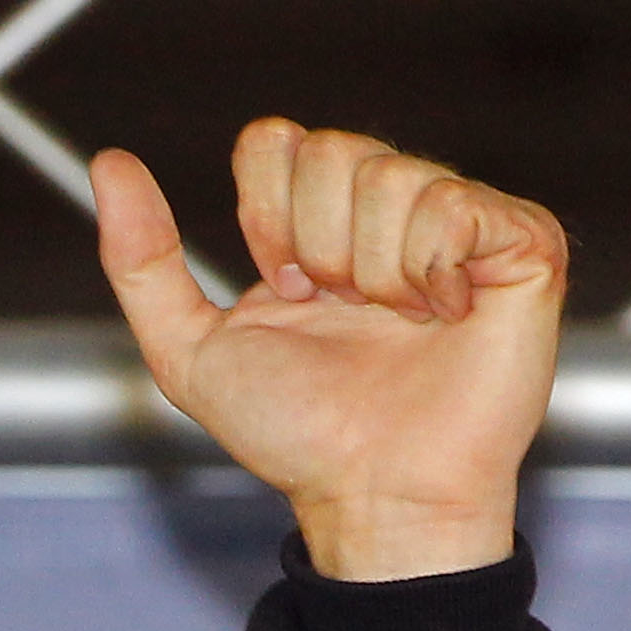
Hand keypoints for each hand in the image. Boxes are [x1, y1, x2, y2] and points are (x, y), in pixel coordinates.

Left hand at [90, 121, 566, 581]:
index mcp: (316, 220)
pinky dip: (434, 271)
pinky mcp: (522, 240)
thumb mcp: (187, 349)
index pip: (275, 141)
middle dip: (316, 245)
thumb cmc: (296, 431)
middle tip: (342, 311)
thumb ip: (140, 260)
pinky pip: (457, 205)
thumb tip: (109, 164)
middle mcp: (388, 208)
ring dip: (374, 271)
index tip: (286, 289)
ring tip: (398, 325)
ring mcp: (459, 219)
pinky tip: (446, 317)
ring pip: (392, 175)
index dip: (267, 218)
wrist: (375, 489)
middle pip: (329, 148)